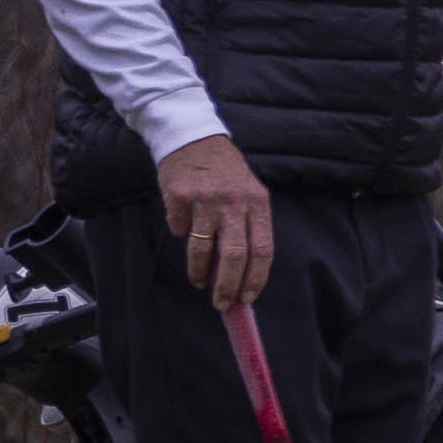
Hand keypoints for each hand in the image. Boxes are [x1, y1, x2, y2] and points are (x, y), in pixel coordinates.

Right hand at [160, 132, 275, 311]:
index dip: (256, 278)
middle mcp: (234, 202)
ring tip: (199, 282)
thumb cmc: (225, 172)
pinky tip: (183, 229)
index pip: (263, 249)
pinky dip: (181, 234)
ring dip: (199, 272)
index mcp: (258, 203)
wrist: (194, 138)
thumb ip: (247, 226)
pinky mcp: (179, 197)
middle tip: (222, 304)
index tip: (247, 299)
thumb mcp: (247, 193)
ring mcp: (206, 199)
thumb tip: (239, 272)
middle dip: (227, 286)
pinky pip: (179, 228)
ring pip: (203, 249)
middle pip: (234, 255)